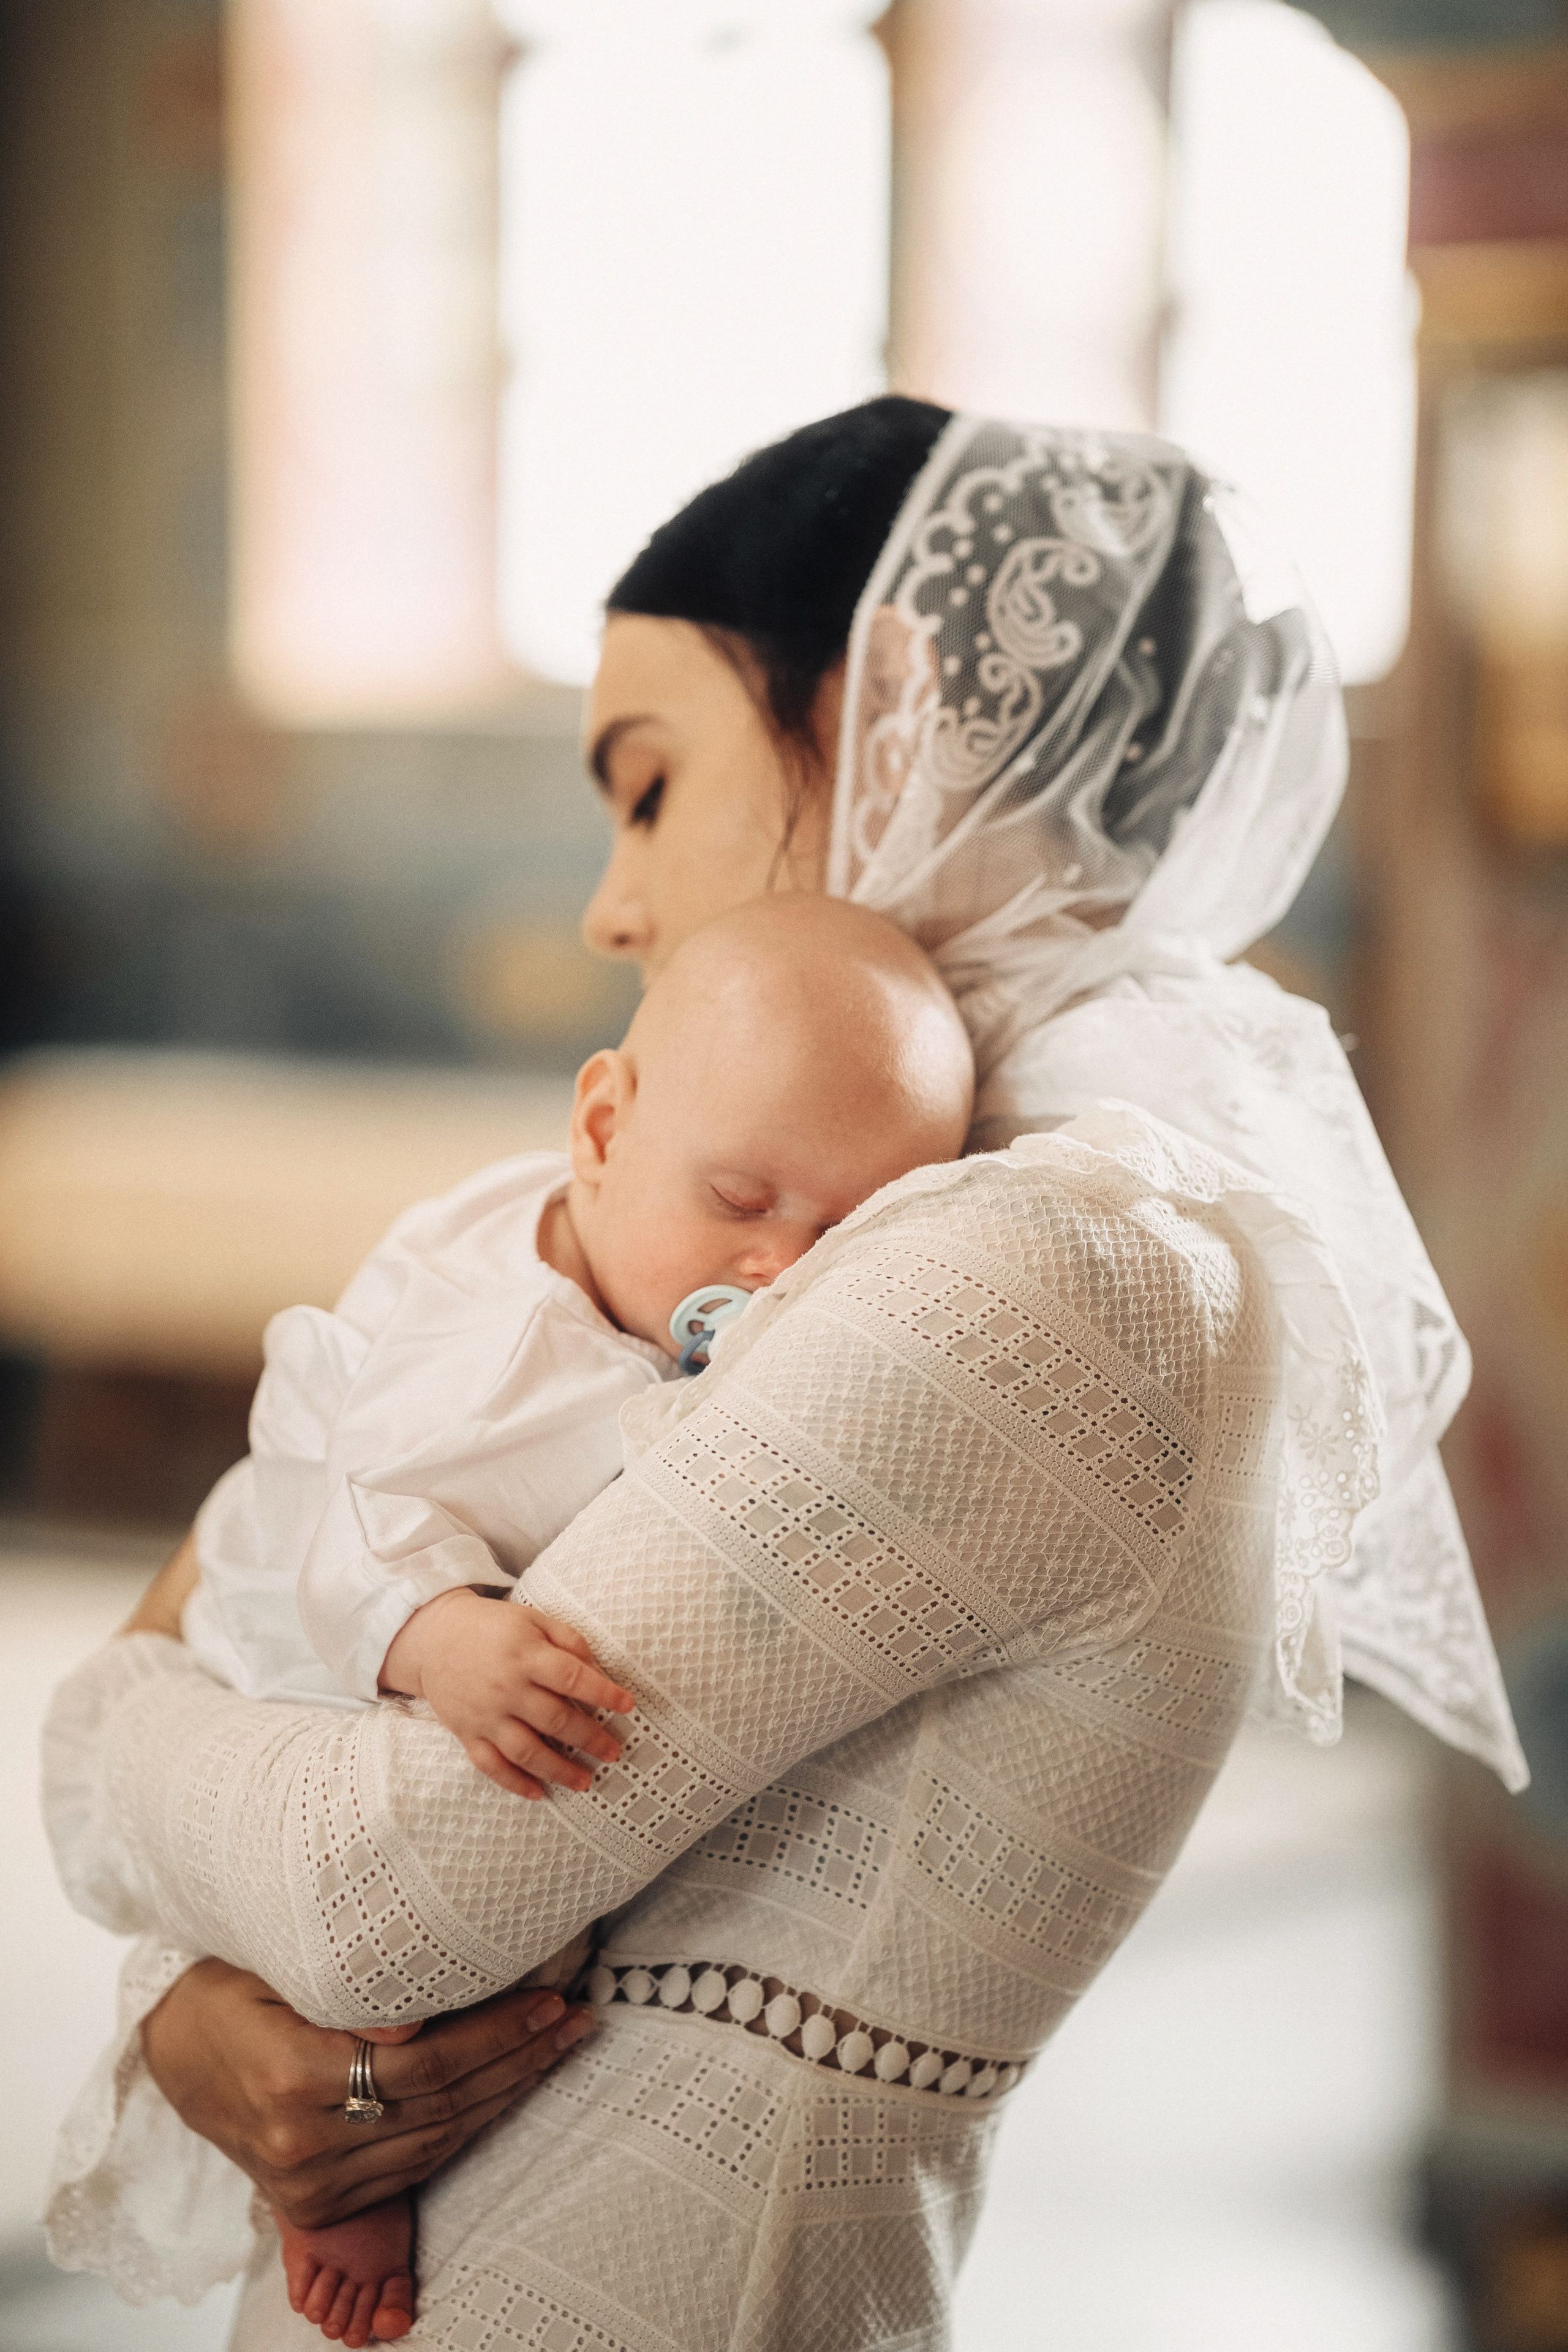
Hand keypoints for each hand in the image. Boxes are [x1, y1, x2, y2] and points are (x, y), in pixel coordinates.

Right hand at [142, 1959, 594, 2231]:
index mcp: (290, 2080)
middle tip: (573, 2017)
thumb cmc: (234, 1992)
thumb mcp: (279, 1969)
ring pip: (436, 2141)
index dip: (494, 2034)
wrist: (175, 2054)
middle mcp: (303, 2145)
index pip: (421, 2065)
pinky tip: (509, 2086)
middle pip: (439, 2104)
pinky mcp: (317, 2205)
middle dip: (518, 2059)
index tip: (548, 1999)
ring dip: (507, 2093)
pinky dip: (468, 2125)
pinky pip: (415, 2165)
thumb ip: (346, 1995)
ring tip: (558, 2045)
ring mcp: (311, 2184)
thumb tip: (417, 2020)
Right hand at [380, 1590, 633, 1799]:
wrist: (434, 1637)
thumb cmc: (494, 1627)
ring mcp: (485, 1715)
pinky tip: (539, 1794)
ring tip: (587, 1782)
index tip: (628, 1706)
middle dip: (590, 1740)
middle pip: (555, 1719)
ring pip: (526, 1751)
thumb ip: (569, 1641)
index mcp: (525, 1655)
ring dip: (559, 1770)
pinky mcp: (467, 1734)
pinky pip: (491, 1766)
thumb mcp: (533, 1620)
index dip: (603, 1693)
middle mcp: (506, 1688)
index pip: (572, 1677)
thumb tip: (598, 1672)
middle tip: (614, 1753)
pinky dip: (514, 1784)